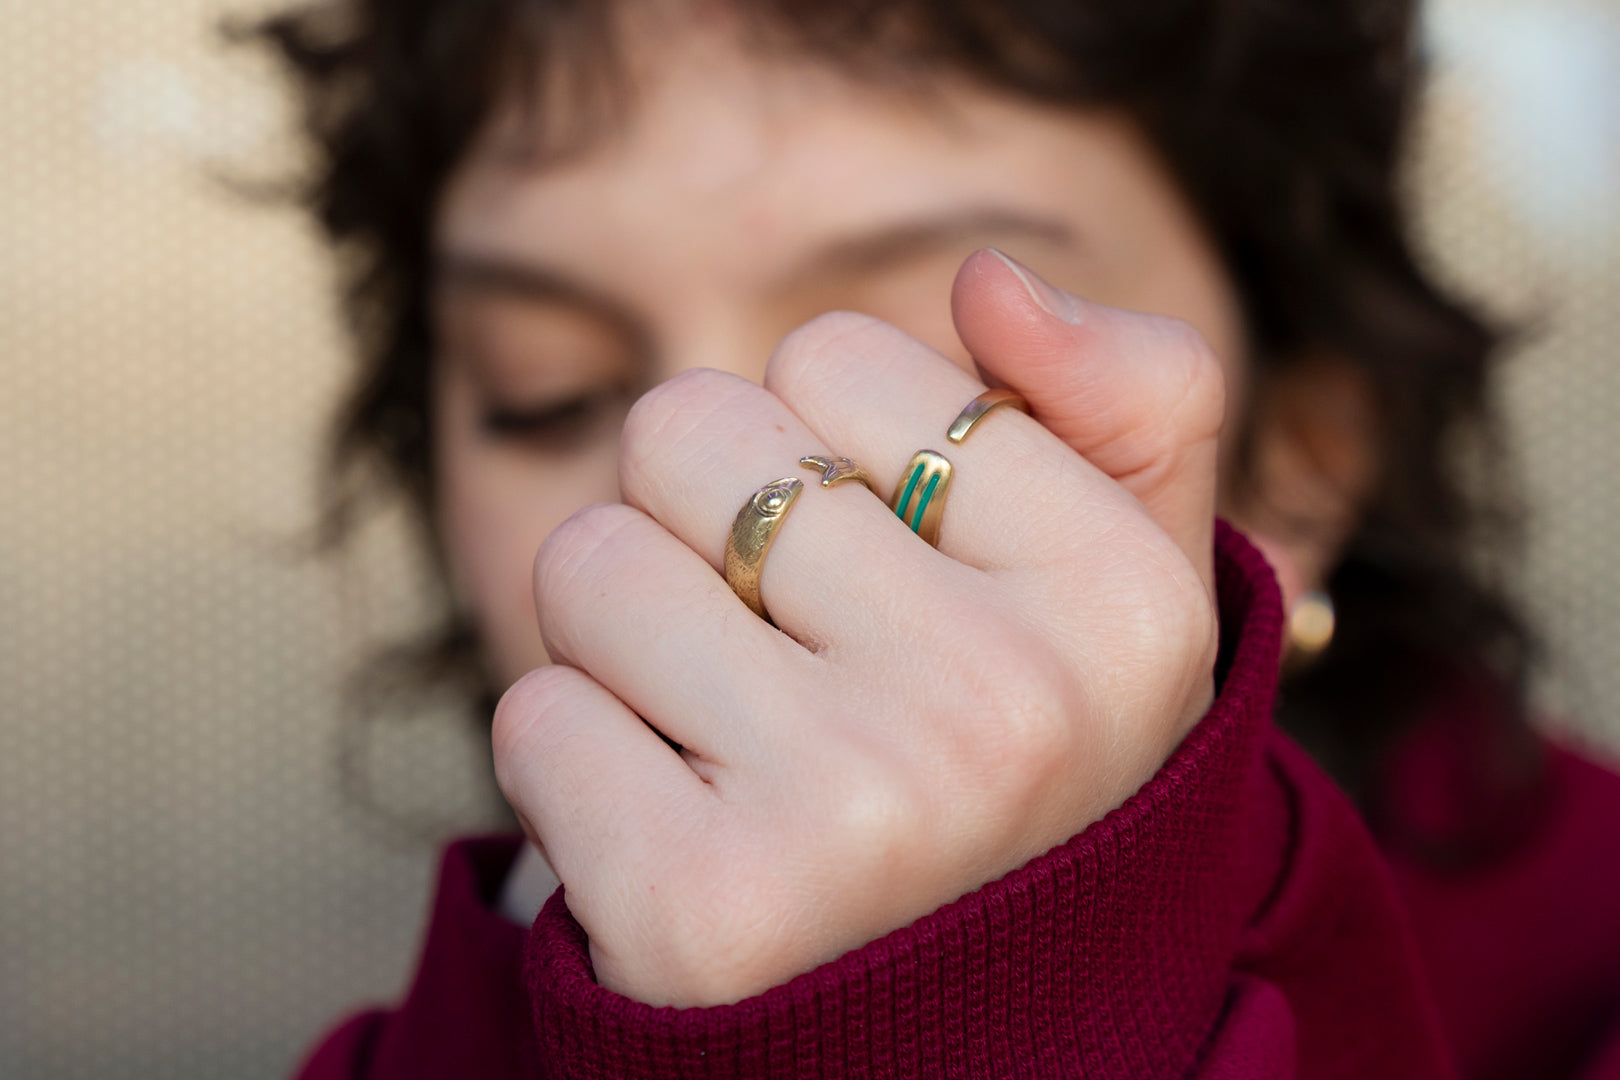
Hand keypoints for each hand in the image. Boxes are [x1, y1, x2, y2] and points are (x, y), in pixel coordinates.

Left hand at [494, 250, 1223, 1006]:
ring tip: (729, 742)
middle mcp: (1009, 704)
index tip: (889, 575)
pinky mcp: (703, 912)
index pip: (834, 355)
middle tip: (784, 656)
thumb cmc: (1011, 770)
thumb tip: (988, 279)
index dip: (826, 453)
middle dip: (703, 528)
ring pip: (587, 563)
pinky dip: (578, 768)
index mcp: (1123, 599)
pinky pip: (532, 719)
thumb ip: (1127, 401)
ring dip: (627, 645)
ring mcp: (858, 811)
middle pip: (687, 429)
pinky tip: (678, 833)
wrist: (949, 1028)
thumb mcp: (1120, 593)